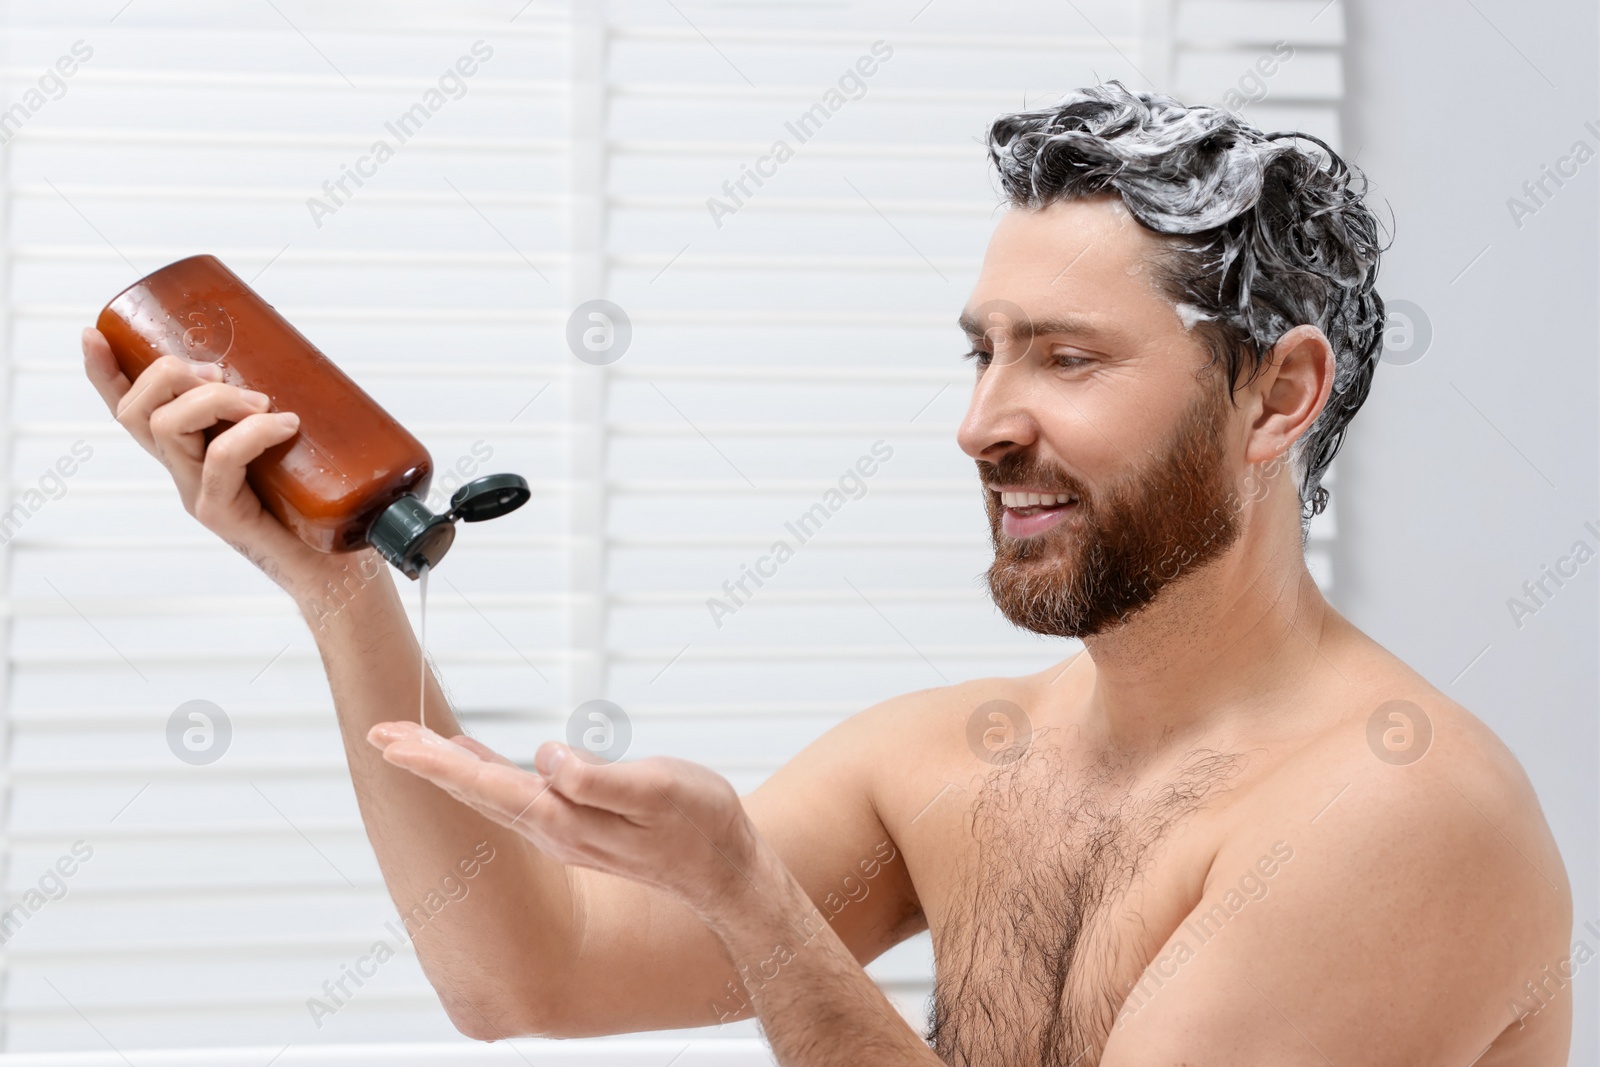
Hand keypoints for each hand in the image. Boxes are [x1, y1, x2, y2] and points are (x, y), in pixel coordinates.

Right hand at [83, 327, 345, 594]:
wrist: (336, 573)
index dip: (106, 375)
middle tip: (226, 378)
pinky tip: (285, 426)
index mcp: (190, 453)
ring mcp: (197, 493)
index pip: (134, 411)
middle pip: (138, 410)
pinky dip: (251, 432)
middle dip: (173, 372)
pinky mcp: (221, 514)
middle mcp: (184, 472)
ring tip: (264, 404)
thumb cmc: (319, 507)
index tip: (93, 333)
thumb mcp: (292, 448)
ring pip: (168, 426)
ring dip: (215, 398)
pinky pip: (218, 458)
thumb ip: (281, 413)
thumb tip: (304, 366)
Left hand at [366, 721, 761, 918]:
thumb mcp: (661, 790)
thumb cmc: (701, 824)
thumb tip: (545, 759)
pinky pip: (514, 794)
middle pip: (475, 791)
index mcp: (566, 820)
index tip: (393, 741)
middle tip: (380, 731)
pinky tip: (470, 759)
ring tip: (410, 742)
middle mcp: (554, 830)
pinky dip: (482, 773)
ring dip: (446, 767)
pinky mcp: (578, 824)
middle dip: (424, 762)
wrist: (726, 869)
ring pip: (490, 793)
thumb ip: (601, 778)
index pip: (487, 786)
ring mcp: (563, 830)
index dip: (436, 762)